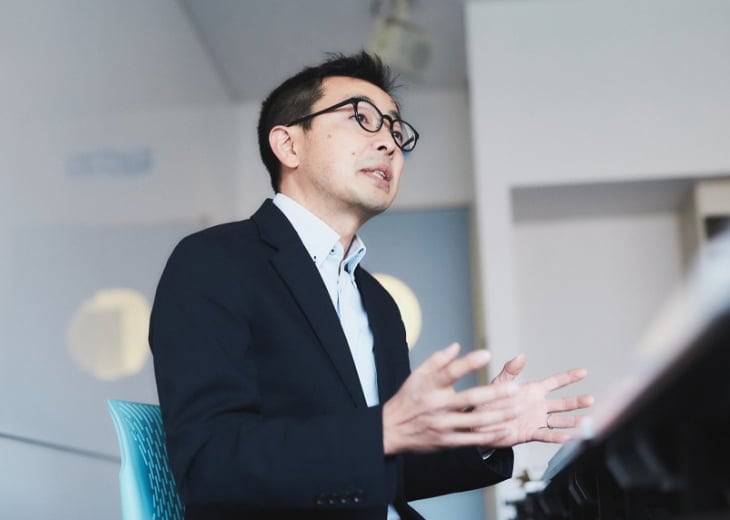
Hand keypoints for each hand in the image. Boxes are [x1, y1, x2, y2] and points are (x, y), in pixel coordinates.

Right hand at [382, 343, 519, 454]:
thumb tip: (457, 346)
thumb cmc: (408, 398)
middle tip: (514, 388)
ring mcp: (444, 425)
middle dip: (493, 394)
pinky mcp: (448, 441)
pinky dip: (491, 436)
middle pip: (469, 399)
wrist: (392, 429)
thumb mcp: (416, 375)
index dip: (468, 363)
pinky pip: (473, 439)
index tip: (487, 354)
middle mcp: (438, 406)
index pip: (450, 372)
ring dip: (499, 416)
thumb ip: (437, 360)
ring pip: (476, 422)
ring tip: (518, 408)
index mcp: (430, 386)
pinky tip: (506, 429)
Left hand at [477, 355, 592, 445]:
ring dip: (573, 421)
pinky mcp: (530, 433)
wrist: (479, 420)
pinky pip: (546, 435)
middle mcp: (538, 405)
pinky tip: (568, 437)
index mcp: (533, 391)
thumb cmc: (490, 399)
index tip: (584, 372)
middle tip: (591, 400)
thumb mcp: (500, 383)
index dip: (569, 377)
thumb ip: (511, 370)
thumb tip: (521, 356)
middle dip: (577, 402)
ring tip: (587, 422)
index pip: (555, 382)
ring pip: (559, 421)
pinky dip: (556, 437)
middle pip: (563, 403)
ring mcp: (536, 420)